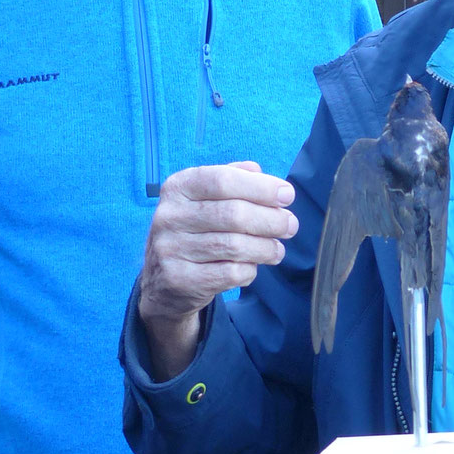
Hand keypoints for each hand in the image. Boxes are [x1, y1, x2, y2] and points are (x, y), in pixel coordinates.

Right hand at [139, 162, 297, 378]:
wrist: (163, 281)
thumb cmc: (196, 230)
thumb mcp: (205, 198)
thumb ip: (232, 179)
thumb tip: (259, 172)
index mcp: (178, 187)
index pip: (223, 180)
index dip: (261, 187)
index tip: (287, 195)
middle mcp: (170, 216)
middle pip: (234, 214)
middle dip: (271, 220)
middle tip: (290, 226)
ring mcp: (171, 249)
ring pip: (235, 246)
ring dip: (266, 248)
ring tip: (277, 250)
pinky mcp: (179, 279)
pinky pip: (229, 273)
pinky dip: (250, 270)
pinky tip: (252, 267)